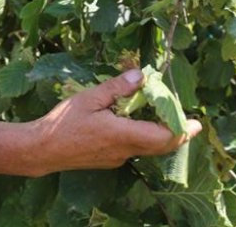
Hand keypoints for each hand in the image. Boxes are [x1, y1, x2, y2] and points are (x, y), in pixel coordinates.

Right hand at [27, 69, 201, 174]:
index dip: (181, 130)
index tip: (195, 122)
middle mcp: (124, 151)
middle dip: (177, 135)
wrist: (41, 150)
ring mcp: (116, 158)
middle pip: (161, 147)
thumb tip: (140, 75)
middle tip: (191, 123)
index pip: (163, 137)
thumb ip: (117, 87)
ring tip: (166, 119)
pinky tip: (136, 124)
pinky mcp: (108, 160)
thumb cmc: (62, 123)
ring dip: (160, 136)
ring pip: (148, 149)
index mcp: (122, 135)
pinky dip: (143, 138)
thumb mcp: (89, 98)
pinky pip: (134, 150)